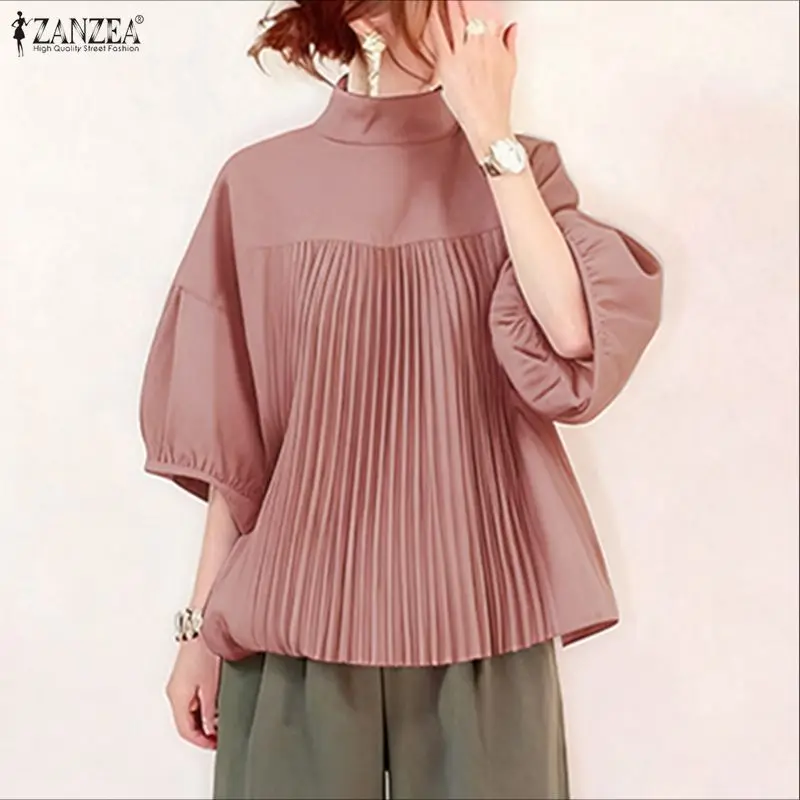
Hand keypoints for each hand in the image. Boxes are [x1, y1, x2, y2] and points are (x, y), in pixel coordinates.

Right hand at [165, 636, 220, 749]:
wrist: (203, 624)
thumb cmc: (204, 649)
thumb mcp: (211, 685)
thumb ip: (209, 711)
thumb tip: (210, 728)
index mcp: (177, 696)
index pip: (185, 730)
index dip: (201, 741)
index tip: (215, 744)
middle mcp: (175, 690)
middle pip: (185, 721)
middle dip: (202, 731)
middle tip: (218, 735)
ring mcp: (180, 680)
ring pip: (188, 709)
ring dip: (202, 718)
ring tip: (219, 720)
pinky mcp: (187, 672)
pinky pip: (191, 697)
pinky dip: (202, 705)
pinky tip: (215, 703)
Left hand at [427, 4, 518, 158]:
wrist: (487, 123)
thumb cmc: (497, 101)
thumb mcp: (510, 68)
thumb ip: (509, 43)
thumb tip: (511, 27)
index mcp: (494, 42)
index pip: (485, 10)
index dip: (477, 2)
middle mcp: (478, 45)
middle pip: (467, 10)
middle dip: (459, 2)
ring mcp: (462, 54)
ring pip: (450, 19)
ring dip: (445, 7)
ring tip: (438, 2)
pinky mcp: (447, 65)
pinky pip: (437, 38)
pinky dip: (432, 24)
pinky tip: (429, 15)